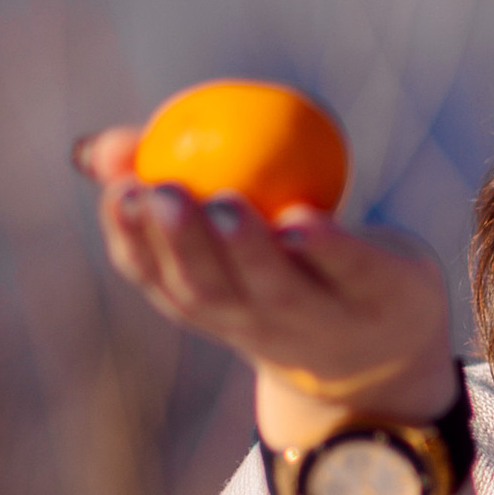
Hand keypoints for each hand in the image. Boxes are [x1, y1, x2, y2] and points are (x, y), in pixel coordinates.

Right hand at [77, 127, 456, 432]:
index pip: (162, 281)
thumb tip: (104, 146)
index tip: (118, 192)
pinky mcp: (384, 299)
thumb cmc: (295, 273)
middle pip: (212, 291)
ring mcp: (324, 320)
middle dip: (181, 242)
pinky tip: (303, 221)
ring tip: (224, 201)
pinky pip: (351, 273)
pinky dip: (327, 250)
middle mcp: (263, 323)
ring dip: (246, 248)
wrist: (389, 348)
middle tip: (162, 191)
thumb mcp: (233, 236)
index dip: (133, 241)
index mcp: (216, 306)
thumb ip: (176, 185)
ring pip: (277, 291)